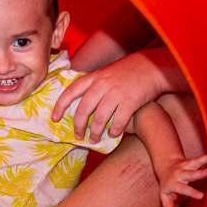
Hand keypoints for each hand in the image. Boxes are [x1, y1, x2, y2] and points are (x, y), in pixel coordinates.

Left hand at [52, 51, 166, 142]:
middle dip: (78, 126)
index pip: (71, 92)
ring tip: (94, 139)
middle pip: (83, 110)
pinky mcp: (131, 101)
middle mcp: (102, 85)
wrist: (152, 66)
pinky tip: (113, 134)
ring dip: (95, 132)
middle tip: (78, 136)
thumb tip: (77, 105)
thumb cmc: (125, 73)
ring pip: (99, 119)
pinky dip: (114, 131)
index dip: (60, 106)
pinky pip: (118, 121)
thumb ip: (92, 86)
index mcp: (93, 78)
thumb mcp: (104, 74)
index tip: (54, 119)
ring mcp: (116, 93)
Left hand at [157, 154, 206, 206]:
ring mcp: (186, 166)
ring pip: (195, 163)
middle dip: (200, 173)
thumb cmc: (167, 183)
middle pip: (190, 174)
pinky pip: (201, 158)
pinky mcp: (192, 160)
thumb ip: (167, 205)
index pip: (183, 189)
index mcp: (174, 184)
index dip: (192, 192)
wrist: (165, 164)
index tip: (202, 196)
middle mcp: (180, 174)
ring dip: (204, 161)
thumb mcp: (164, 195)